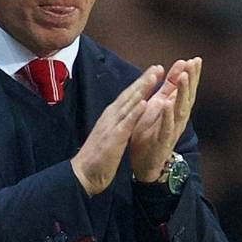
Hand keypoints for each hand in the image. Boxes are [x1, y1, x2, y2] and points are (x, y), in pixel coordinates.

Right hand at [71, 65, 163, 195]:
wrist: (83, 174)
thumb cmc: (96, 157)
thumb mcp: (108, 135)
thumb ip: (116, 124)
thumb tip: (124, 116)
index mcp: (110, 117)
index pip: (127, 97)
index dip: (140, 84)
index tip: (153, 73)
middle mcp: (110, 117)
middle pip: (129, 95)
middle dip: (143, 81)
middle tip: (158, 67)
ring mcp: (111, 126)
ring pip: (128, 104)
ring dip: (142, 89)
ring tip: (154, 76)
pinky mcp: (113, 138)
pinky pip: (126, 123)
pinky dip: (135, 112)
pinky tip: (145, 102)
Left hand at [130, 57, 200, 181]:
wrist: (145, 163)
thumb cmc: (152, 133)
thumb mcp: (160, 107)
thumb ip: (169, 90)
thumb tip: (179, 69)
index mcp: (175, 110)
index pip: (186, 89)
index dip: (191, 74)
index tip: (195, 59)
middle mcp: (178, 119)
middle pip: (187, 96)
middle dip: (191, 79)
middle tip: (193, 63)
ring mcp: (172, 130)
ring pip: (180, 109)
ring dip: (182, 92)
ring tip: (182, 77)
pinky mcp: (163, 141)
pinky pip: (167, 127)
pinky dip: (167, 115)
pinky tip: (166, 103)